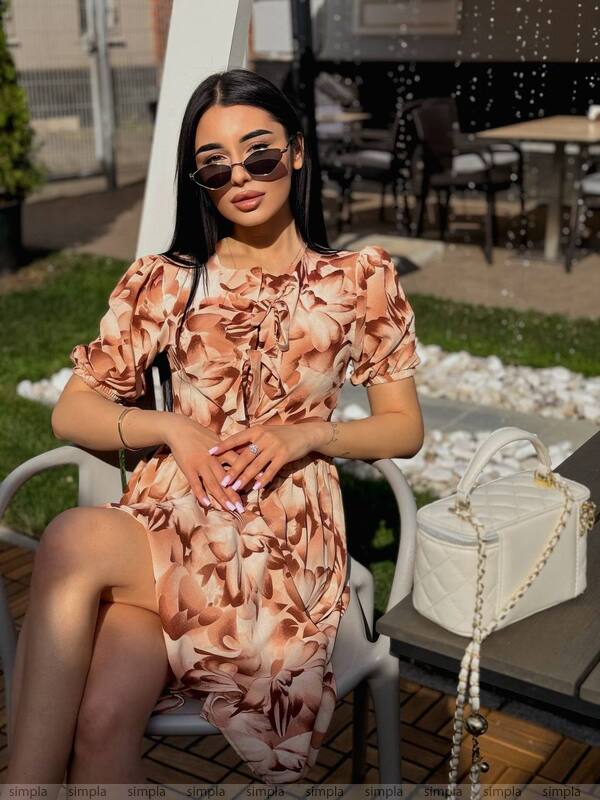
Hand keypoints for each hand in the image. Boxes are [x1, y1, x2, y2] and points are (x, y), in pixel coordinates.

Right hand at [161, 414, 245, 512]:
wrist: (179, 429)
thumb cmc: (200, 434)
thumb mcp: (217, 439)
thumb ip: (229, 450)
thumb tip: (245, 456)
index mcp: (223, 451)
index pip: (239, 464)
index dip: (249, 474)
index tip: (259, 484)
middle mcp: (213, 458)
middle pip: (226, 479)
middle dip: (235, 494)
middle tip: (242, 507)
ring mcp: (200, 464)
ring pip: (213, 483)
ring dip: (222, 497)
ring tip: (230, 509)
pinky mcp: (188, 468)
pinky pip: (195, 484)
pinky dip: (201, 494)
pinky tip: (207, 504)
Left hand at [207, 420, 330, 493]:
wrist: (305, 434)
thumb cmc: (281, 435)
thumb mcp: (265, 433)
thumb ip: (250, 441)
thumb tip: (232, 451)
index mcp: (256, 430)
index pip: (236, 439)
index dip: (223, 446)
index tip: (209, 453)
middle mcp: (264, 437)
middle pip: (244, 456)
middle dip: (232, 470)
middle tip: (222, 481)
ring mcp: (274, 446)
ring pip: (256, 465)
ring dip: (245, 478)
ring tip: (235, 488)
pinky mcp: (284, 455)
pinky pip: (271, 470)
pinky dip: (263, 479)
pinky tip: (257, 488)